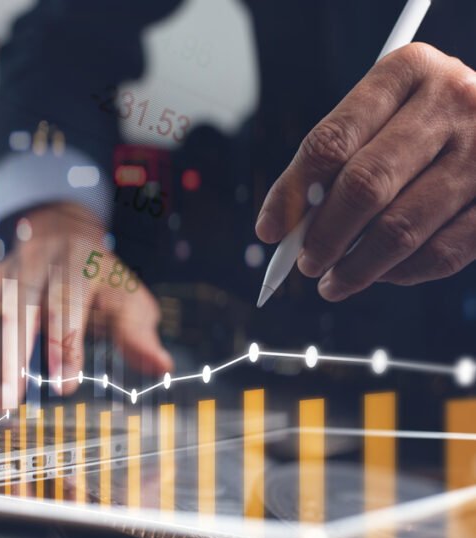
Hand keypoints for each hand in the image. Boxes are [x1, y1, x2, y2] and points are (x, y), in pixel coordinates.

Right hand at [0, 203, 172, 409]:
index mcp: (77, 260)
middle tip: (13, 401)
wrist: (61, 238)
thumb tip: (162, 366)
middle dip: (13, 356)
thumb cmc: (98, 278)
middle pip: (17, 306)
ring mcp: (1, 270)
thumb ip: (139, 333)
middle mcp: (35, 260)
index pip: (66, 302)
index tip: (66, 386)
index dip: (64, 344)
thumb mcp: (127, 298)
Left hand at [256, 43, 475, 300]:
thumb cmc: (423, 123)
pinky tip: (380, 274)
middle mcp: (451, 104)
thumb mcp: (380, 117)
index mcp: (406, 72)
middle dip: (323, 237)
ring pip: (400, 229)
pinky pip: (441, 253)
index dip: (291, 195)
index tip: (270, 231)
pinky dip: (400, 274)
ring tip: (333, 281)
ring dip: (356, 268)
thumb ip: (335, 160)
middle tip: (306, 263)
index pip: (330, 143)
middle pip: (364, 187)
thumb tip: (287, 225)